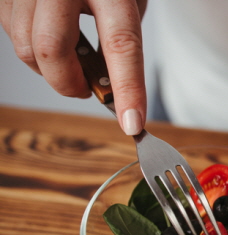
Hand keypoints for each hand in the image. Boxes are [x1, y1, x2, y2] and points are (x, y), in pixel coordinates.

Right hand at [0, 0, 147, 134]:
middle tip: (87, 90)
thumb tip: (107, 83)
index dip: (127, 89)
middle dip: (69, 84)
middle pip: (52, 50)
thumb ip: (120, 35)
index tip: (132, 124)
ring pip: (27, 47)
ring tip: (71, 60)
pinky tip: (51, 38)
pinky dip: (33, 49)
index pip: (121, 44)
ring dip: (50, 69)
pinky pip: (11, 34)